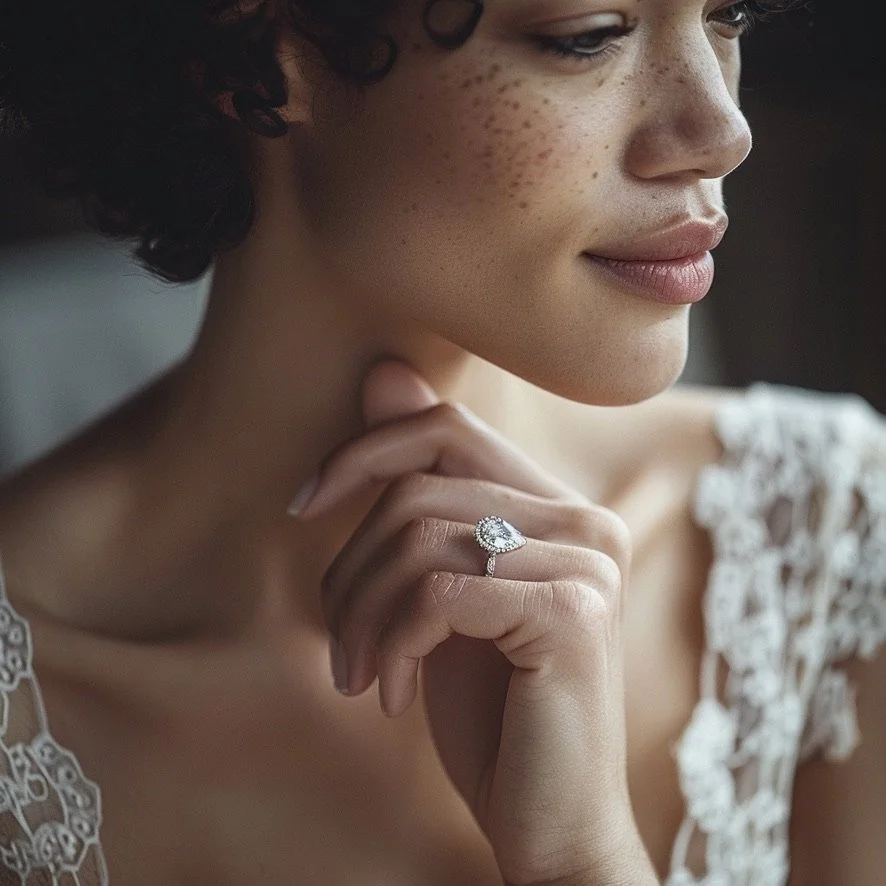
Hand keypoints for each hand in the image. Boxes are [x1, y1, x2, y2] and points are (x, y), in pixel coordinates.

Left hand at [294, 361, 654, 885]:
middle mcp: (585, 521)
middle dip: (350, 561)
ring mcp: (587, 563)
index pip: (446, 427)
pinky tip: (392, 695)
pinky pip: (438, 593)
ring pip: (420, 537)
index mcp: (557, 508)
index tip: (303, 505)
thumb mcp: (439, 593)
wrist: (551, 821)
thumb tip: (382, 371)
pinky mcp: (572, 613)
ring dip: (361, 614)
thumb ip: (421, 488)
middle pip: (421, 485)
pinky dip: (392, 643)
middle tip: (335, 639)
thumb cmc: (492, 712)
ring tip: (357, 674)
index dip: (364, 450)